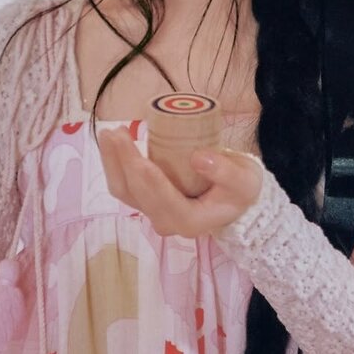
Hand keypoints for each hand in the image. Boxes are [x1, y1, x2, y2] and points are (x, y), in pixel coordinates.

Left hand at [98, 126, 262, 239]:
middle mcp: (167, 221)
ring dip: (113, 163)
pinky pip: (124, 185)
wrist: (234, 199)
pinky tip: (111, 142)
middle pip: (139, 195)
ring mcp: (153, 211)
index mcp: (191, 221)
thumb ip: (226, 172)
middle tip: (117, 132)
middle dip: (125, 164)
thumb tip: (199, 157)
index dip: (153, 184)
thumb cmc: (239, 189)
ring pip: (125, 191)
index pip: (167, 205)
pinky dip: (114, 165)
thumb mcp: (244, 181)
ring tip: (108, 134)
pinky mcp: (146, 199)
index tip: (143, 161)